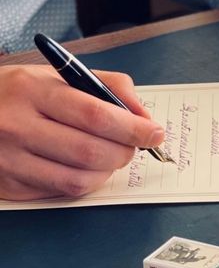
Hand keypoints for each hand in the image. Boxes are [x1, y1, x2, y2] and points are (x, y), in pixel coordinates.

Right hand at [0, 65, 164, 200]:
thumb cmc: (22, 92)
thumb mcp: (59, 75)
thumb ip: (108, 86)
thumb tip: (143, 117)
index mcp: (33, 90)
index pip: (95, 115)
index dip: (133, 128)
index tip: (155, 133)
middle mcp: (16, 126)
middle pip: (90, 152)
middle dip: (125, 152)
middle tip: (135, 145)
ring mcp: (9, 160)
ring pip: (78, 179)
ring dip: (109, 171)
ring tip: (112, 156)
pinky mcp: (8, 185)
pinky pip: (62, 192)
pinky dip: (87, 182)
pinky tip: (88, 167)